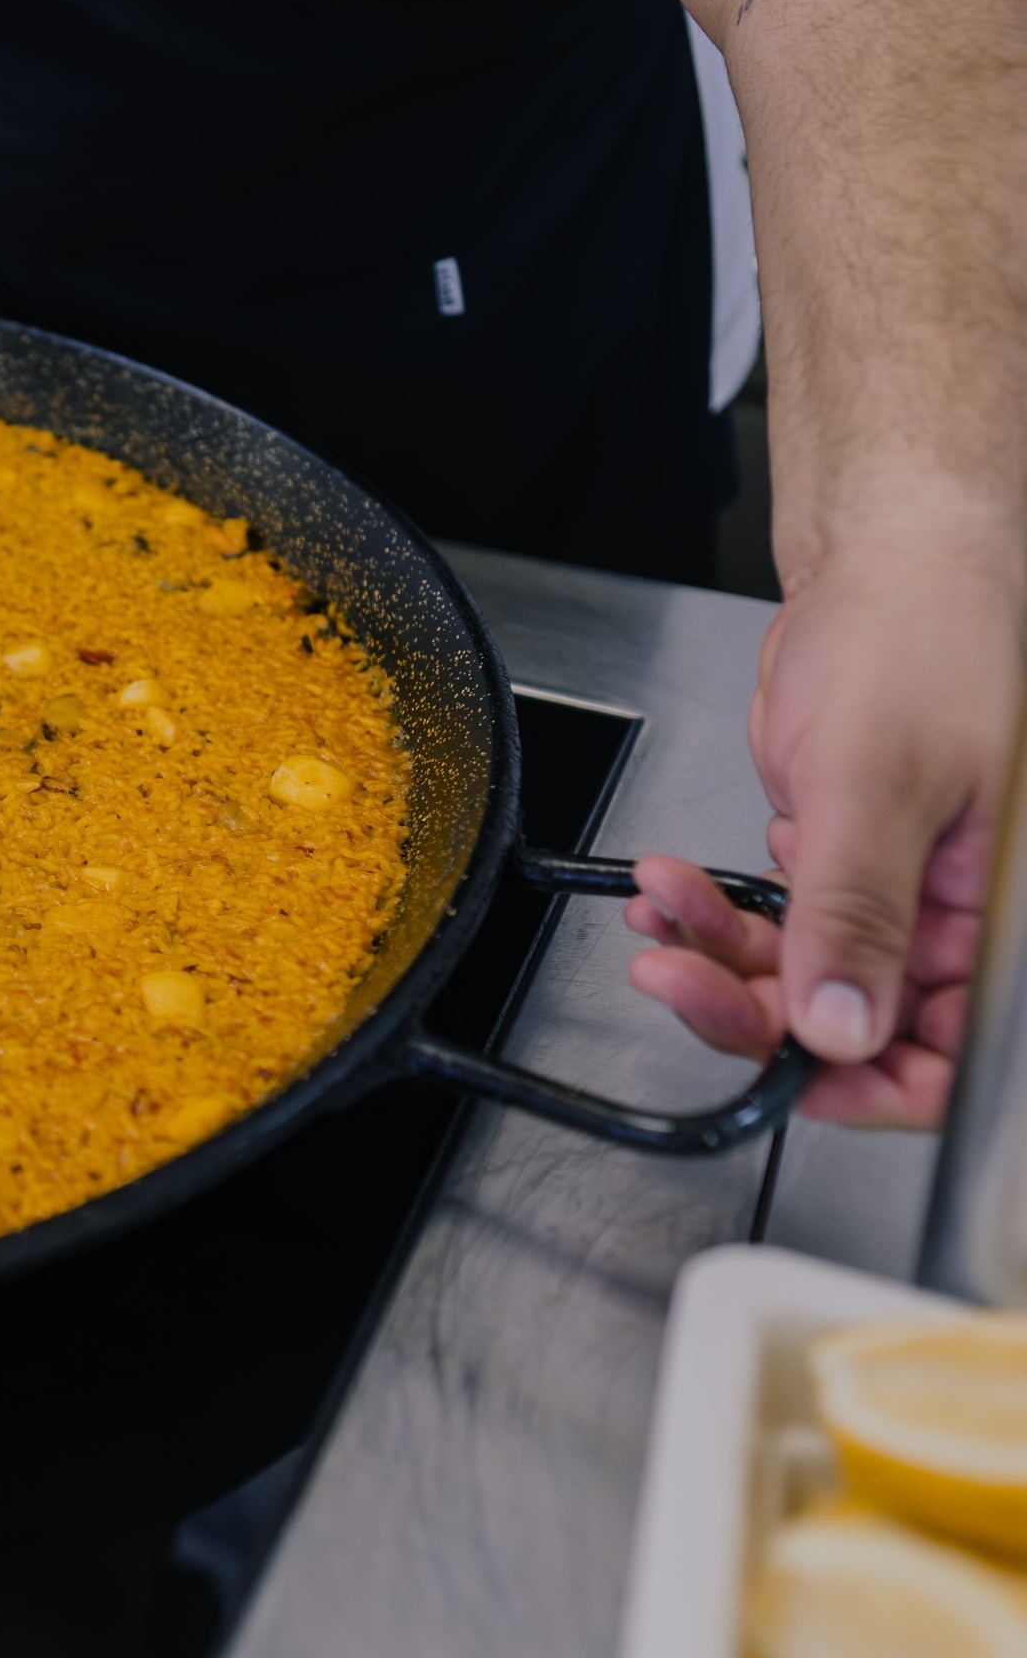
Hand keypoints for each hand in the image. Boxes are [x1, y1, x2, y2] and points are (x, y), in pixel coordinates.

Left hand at [624, 547, 1012, 1125]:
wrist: (882, 574)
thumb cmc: (919, 646)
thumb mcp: (878, 788)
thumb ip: (857, 916)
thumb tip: (841, 1030)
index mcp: (999, 918)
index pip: (945, 1058)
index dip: (863, 1083)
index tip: (779, 1069)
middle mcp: (957, 921)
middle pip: (853, 1027)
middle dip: (753, 1004)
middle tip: (675, 970)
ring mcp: (898, 897)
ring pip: (799, 979)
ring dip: (718, 953)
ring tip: (664, 904)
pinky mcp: (843, 867)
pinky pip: (776, 925)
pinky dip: (717, 914)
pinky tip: (672, 890)